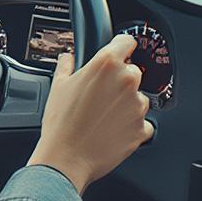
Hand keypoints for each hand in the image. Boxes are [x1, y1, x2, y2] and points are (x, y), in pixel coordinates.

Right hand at [27, 33, 151, 194]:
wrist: (65, 159)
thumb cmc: (60, 123)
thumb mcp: (58, 86)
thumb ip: (67, 65)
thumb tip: (68, 57)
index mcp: (106, 64)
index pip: (127, 42)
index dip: (121, 47)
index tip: (119, 53)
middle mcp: (126, 81)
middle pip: (133, 71)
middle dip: (120, 81)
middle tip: (102, 95)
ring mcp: (137, 106)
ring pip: (139, 98)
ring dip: (127, 104)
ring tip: (104, 117)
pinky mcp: (142, 129)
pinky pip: (143, 123)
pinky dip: (132, 126)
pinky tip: (113, 130)